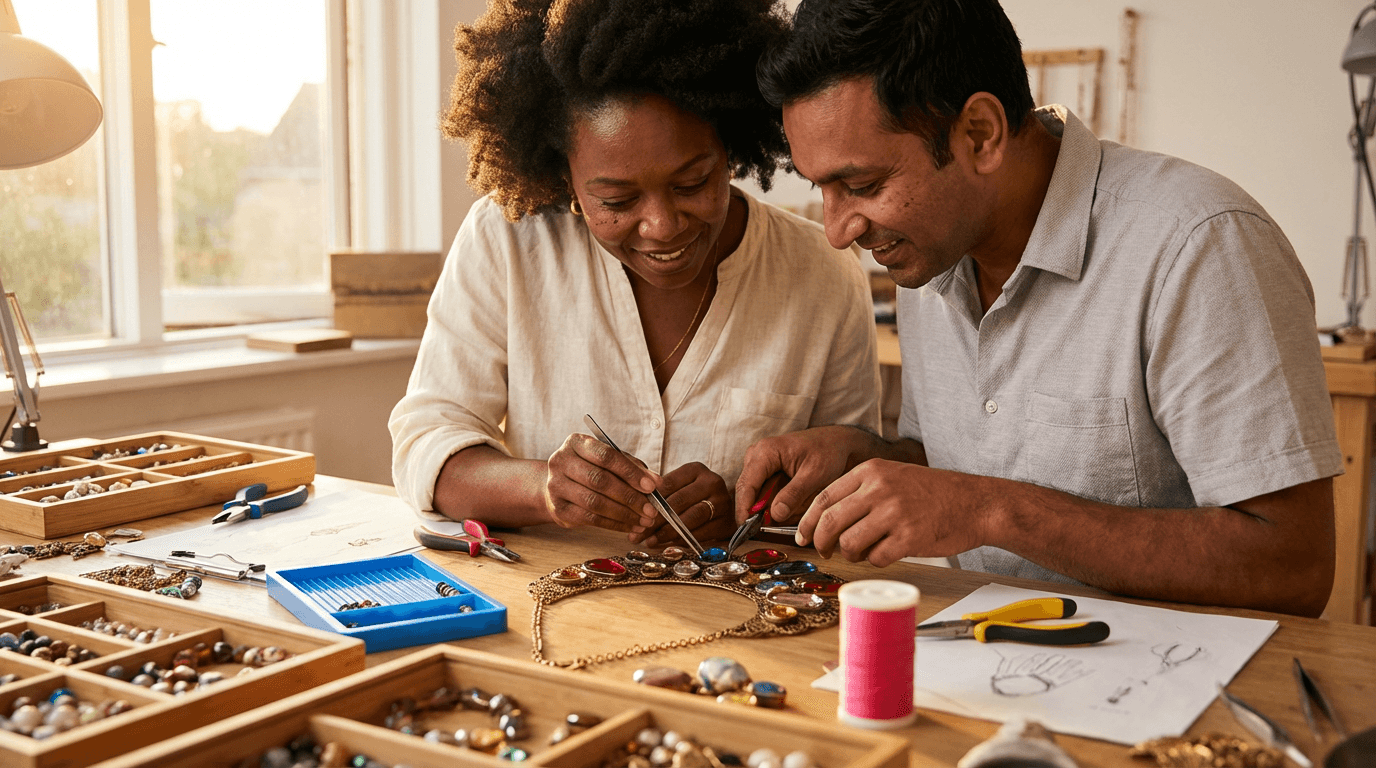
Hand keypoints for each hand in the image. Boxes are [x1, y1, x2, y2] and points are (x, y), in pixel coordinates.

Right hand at [543, 432, 659, 532]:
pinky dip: (613, 525)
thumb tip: (656, 482)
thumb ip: (632, 468)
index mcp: (576, 443)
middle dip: (630, 497)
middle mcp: (561, 461)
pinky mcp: (558, 509)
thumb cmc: (591, 469)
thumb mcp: (610, 462)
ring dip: (624, 514)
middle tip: (651, 510)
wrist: (560, 486)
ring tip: (643, 521)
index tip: (651, 487)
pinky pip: (590, 519)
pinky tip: (629, 526)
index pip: (606, 456)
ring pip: (595, 502)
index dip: (630, 472)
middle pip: (600, 480)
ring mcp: (556, 486)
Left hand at [634, 462, 733, 547]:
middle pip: (678, 502)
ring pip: (690, 518)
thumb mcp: (680, 486)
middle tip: (639, 533)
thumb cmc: (696, 496)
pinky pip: (700, 533)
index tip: (634, 513)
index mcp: (695, 469)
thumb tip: (636, 508)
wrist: (729, 507)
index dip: (650, 501)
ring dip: (667, 532)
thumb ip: (661, 493)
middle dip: (655, 520)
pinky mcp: (726, 521)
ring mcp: (721, 502)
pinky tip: (668, 544)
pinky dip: (682, 540)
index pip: (668, 484)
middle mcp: (711, 482)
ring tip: (650, 540)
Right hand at [733, 425, 878, 524]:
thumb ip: (794, 494)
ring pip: (758, 496)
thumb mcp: (815, 475)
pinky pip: (766, 495)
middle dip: (763, 511)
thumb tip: (774, 515)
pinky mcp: (766, 473)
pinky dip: (780, 503)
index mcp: (765, 452)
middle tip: (782, 523)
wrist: (837, 442)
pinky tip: (798, 501)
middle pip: (749, 493)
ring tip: (801, 503)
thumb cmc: (828, 452)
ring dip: (775, 507)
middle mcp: (757, 457)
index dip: (745, 509)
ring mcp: (760, 465)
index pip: (746, 485)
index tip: (748, 529)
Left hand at [795, 460, 988, 566]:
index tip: (803, 536)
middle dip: (821, 543)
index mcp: (870, 471)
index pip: (823, 498)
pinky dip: (876, 561)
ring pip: (849, 544)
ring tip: (864, 551)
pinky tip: (887, 553)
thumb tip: (826, 521)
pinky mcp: (909, 537)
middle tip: (825, 552)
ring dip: (851, 554)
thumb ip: (860, 492)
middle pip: (830, 523)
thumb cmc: (932, 493)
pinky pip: (876, 558)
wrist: (974, 502)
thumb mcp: (892, 476)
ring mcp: (895, 513)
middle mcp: (879, 489)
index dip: (808, 522)